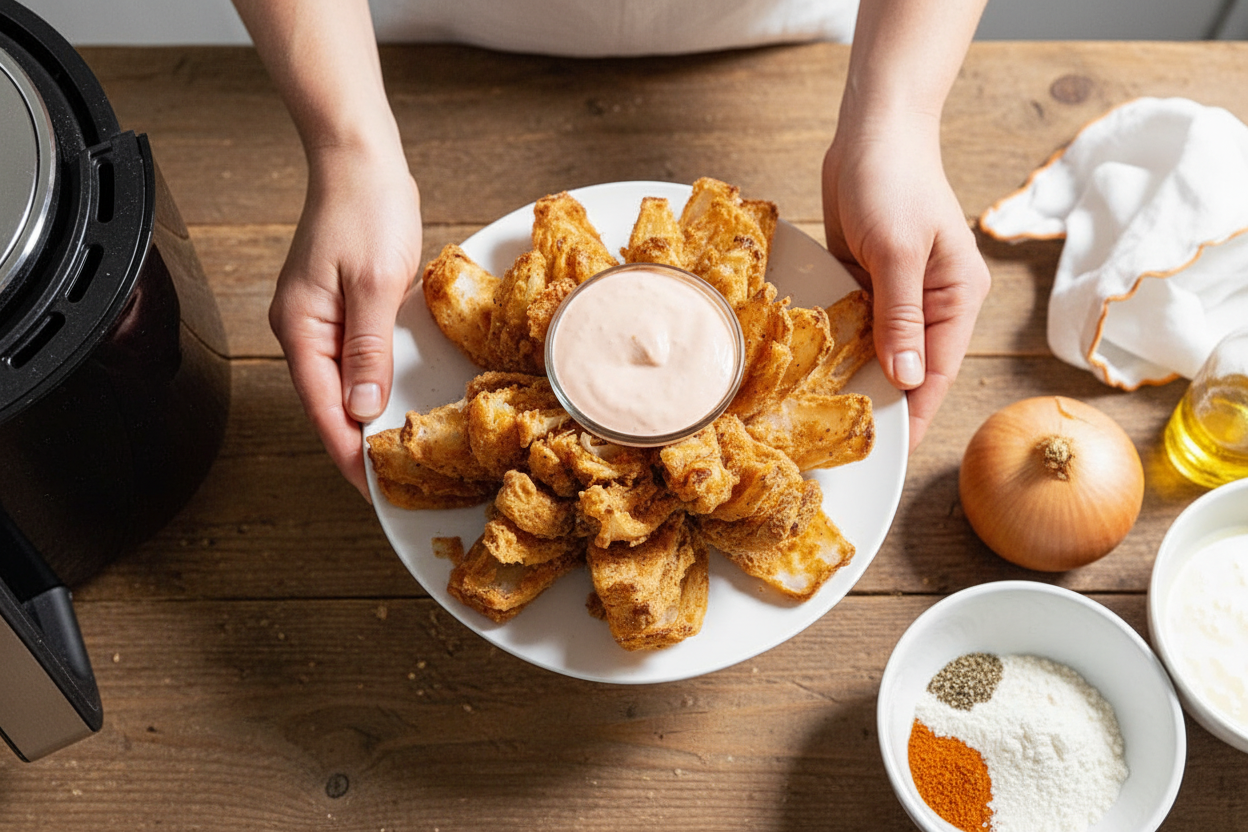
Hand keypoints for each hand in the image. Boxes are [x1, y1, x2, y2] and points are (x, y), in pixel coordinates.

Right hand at [269, 144, 421, 497]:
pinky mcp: (344, 310)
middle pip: (329, 405)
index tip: (375, 489)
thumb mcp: (372, 283)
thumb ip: (367, 350)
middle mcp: (304, 331)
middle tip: (397, 485)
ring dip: (367, 420)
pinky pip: (357, 362)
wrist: (361, 159)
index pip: (323, 409)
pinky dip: (375, 387)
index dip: (349, 453)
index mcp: (300, 329)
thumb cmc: (366, 209)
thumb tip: (363, 410)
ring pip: (343, 386)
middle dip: (358, 446)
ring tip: (400, 458)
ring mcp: (322, 321)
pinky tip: (397, 405)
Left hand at [822, 115, 989, 450]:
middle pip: (908, 367)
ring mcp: (897, 294)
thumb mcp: (899, 252)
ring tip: (823, 416)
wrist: (870, 131)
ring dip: (855, 376)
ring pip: (878, 350)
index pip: (937, 372)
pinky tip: (811, 370)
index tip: (892, 450)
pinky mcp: (867, 282)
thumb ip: (901, 318)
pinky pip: (854, 326)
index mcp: (956, 298)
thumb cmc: (894, 181)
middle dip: (882, 400)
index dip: (916, 413)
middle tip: (844, 440)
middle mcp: (931, 303)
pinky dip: (837, 346)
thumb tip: (907, 380)